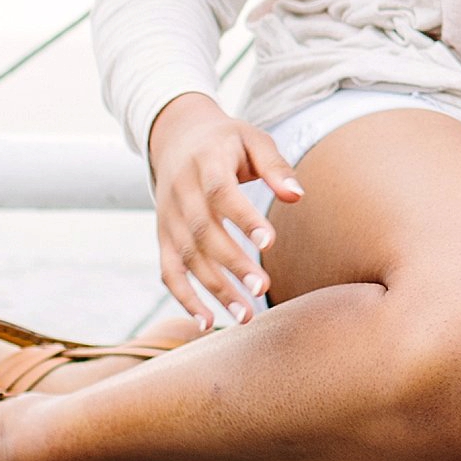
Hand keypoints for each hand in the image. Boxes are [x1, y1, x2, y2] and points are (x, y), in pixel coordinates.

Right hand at [145, 90, 300, 330]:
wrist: (176, 137)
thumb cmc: (227, 142)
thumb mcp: (253, 140)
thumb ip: (276, 167)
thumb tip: (297, 197)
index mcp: (205, 163)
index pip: (221, 193)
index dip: (243, 219)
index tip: (269, 242)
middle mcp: (181, 192)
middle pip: (204, 232)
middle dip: (232, 263)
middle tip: (263, 288)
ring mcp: (168, 218)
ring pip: (188, 258)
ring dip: (214, 289)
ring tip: (246, 315)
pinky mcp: (164, 237)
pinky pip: (169, 272)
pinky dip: (184, 299)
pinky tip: (206, 323)